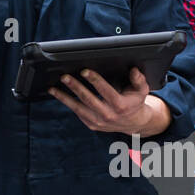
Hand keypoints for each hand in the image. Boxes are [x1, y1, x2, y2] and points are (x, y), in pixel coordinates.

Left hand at [49, 66, 166, 134]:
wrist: (134, 123)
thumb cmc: (135, 102)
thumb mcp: (142, 91)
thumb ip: (139, 80)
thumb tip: (134, 70)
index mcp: (120, 105)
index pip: (106, 91)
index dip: (95, 80)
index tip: (84, 71)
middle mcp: (108, 115)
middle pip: (89, 100)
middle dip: (76, 87)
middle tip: (65, 77)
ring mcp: (99, 122)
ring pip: (79, 108)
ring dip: (65, 97)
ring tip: (53, 88)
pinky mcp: (92, 125)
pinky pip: (77, 113)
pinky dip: (67, 103)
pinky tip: (58, 94)